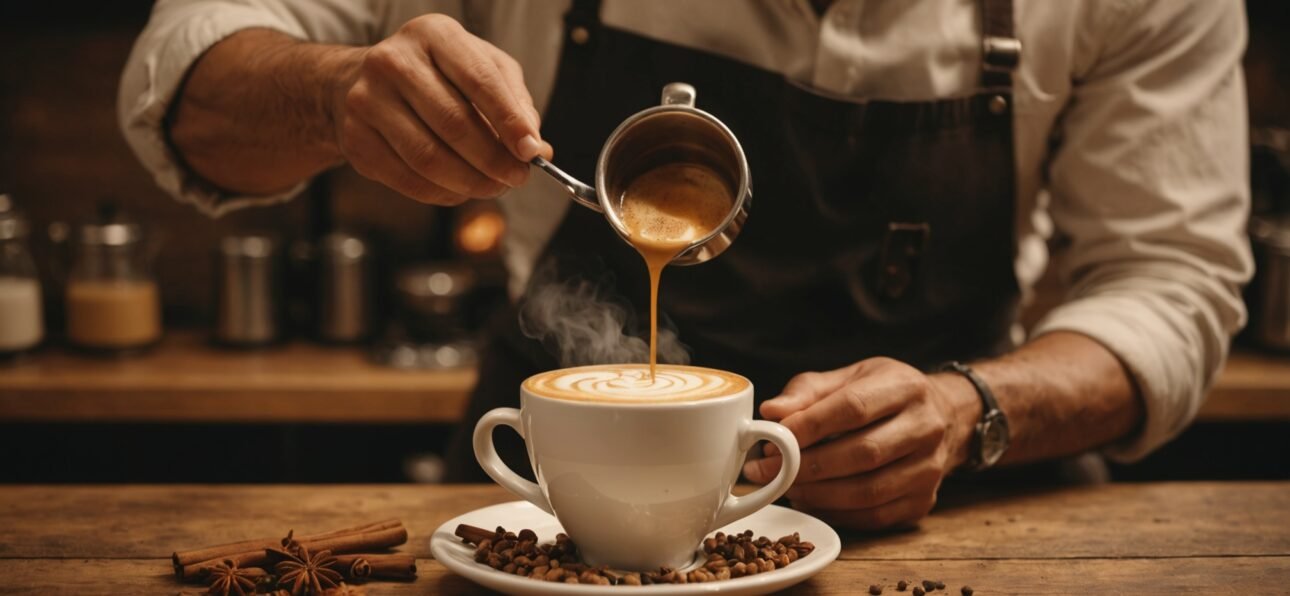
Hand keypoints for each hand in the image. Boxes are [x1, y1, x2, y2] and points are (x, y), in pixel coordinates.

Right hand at [331, 14, 552, 204]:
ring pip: (428, 157)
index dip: (509, 121)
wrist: (367, 82)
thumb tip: (537, 148)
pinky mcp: (355, 139)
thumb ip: (515, 102)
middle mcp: (394, 61)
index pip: (479, 80)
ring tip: (494, 187)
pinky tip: (461, 190)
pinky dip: (443, 193)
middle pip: (453, 123)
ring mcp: (367, 100)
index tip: (531, 151)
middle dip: (493, 160)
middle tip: (517, 177)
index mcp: (434, 34)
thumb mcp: (483, 67)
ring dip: (470, 183)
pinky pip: (408, 179)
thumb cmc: (438, 75)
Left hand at [742, 358, 979, 529]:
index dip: (810, 425)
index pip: (854, 408)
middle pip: (863, 453)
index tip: (774, 436)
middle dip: (807, 465)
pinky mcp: (924, 501)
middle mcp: (926, 428)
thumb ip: (808, 391)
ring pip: (868, 491)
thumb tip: (771, 412)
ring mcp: (930, 469)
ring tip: (784, 486)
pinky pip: (875, 516)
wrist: (942, 417)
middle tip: (768, 469)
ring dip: (818, 493)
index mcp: (906, 387)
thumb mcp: (851, 377)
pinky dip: (836, 513)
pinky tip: (810, 500)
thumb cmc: (885, 394)